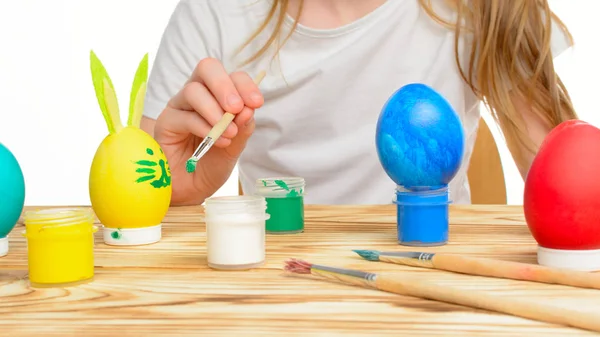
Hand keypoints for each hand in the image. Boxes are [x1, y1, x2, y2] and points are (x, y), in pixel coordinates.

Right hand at [153, 58, 263, 204]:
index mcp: (218, 96)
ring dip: (214, 110)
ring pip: (193, 90)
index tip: (257, 103)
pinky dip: (205, 128)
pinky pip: (184, 116)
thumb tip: (249, 109)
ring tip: (228, 132)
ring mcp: (180, 106)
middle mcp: (197, 95)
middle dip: (225, 85)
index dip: (245, 84)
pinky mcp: (166, 122)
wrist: (191, 190)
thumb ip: (242, 128)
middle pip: (207, 68)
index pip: (232, 76)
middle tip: (236, 108)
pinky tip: (217, 142)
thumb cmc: (211, 165)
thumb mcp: (234, 147)